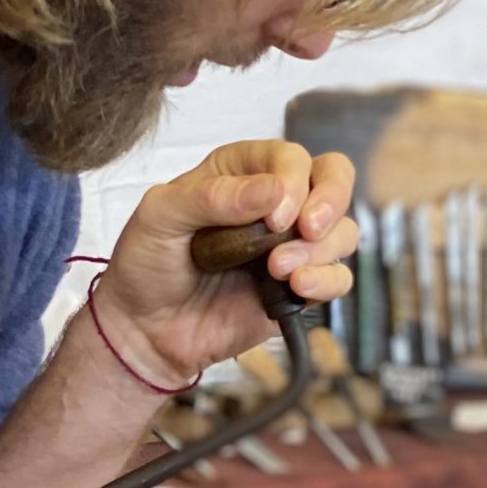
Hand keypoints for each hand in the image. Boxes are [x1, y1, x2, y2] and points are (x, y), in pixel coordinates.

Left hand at [92, 142, 357, 387]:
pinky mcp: (297, 287)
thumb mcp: (160, 217)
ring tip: (280, 271)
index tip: (273, 217)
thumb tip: (274, 191)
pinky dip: (328, 280)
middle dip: (330, 201)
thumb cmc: (146, 265)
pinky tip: (298, 286)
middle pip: (333, 178)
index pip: (291, 157)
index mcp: (240, 171)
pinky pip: (338, 277)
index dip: (293, 181)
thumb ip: (212, 197)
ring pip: (342, 230)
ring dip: (321, 248)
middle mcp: (273, 203)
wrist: (144, 331)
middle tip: (308, 228)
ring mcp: (289, 245)